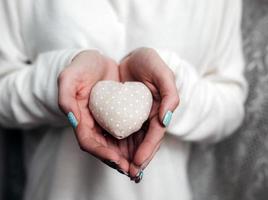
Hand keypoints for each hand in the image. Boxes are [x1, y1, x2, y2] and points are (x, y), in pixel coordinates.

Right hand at [58, 50, 129, 174]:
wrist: (96, 60)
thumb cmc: (81, 67)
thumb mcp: (69, 77)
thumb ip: (65, 97)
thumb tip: (73, 120)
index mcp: (79, 118)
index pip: (88, 142)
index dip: (101, 153)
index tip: (118, 160)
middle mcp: (92, 124)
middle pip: (103, 149)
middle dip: (117, 161)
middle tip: (134, 170)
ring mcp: (104, 122)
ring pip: (115, 145)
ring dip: (127, 157)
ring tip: (141, 165)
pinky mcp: (116, 117)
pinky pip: (124, 133)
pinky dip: (133, 143)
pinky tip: (145, 148)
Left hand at [119, 47, 179, 180]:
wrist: (130, 57)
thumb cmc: (148, 62)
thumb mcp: (162, 72)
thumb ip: (170, 93)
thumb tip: (166, 119)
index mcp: (160, 109)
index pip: (155, 134)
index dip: (148, 148)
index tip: (138, 162)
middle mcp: (149, 116)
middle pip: (145, 142)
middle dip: (139, 159)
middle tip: (130, 174)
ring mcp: (136, 117)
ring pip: (134, 141)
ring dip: (128, 157)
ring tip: (120, 169)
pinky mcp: (123, 115)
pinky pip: (121, 132)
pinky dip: (117, 144)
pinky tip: (111, 154)